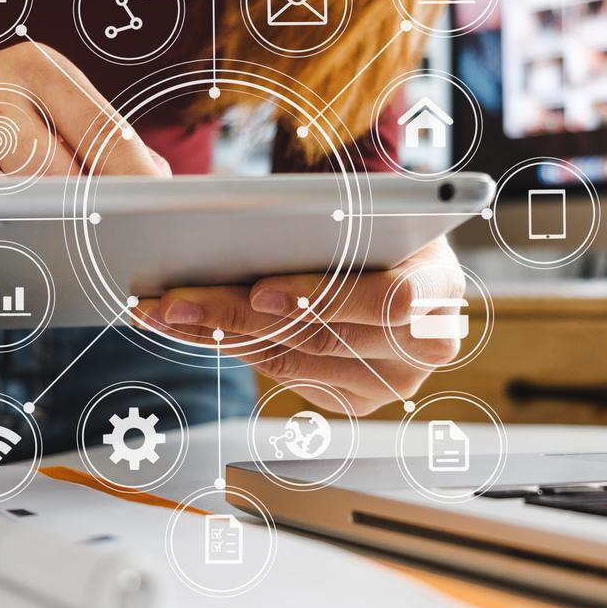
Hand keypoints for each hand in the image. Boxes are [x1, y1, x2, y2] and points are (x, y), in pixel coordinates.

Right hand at [0, 41, 168, 247]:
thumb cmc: (15, 118)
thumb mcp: (61, 107)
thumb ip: (106, 141)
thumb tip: (157, 191)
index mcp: (33, 67)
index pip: (99, 129)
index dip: (133, 179)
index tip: (154, 213)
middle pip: (50, 174)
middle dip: (84, 212)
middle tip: (105, 239)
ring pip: (2, 208)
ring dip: (36, 236)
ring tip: (57, 246)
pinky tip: (3, 248)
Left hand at [137, 237, 464, 414]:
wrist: (398, 253)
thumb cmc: (379, 222)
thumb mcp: (368, 208)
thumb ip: (331, 219)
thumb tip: (244, 223)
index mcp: (441, 287)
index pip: (388, 301)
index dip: (323, 297)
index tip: (263, 290)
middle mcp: (428, 346)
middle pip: (322, 337)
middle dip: (239, 315)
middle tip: (177, 299)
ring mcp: (394, 381)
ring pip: (294, 360)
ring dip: (219, 334)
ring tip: (165, 311)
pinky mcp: (357, 399)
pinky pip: (286, 375)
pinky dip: (234, 348)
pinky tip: (192, 328)